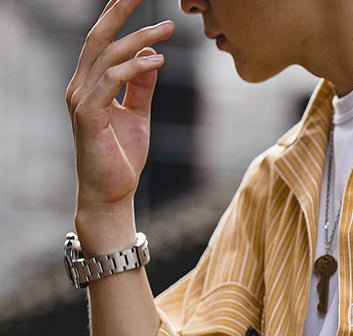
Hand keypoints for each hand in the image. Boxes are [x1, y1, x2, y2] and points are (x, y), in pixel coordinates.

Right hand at [66, 0, 173, 245]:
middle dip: (119, 11)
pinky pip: (111, 81)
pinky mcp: (89, 115)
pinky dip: (134, 68)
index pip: (101, 41)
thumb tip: (154, 57)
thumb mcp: (138, 116)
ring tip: (166, 29)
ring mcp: (82, 100)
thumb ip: (142, 88)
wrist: (111, 194)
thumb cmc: (121, 159)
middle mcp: (80, 86)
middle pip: (98, 37)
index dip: (117, 16)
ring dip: (138, 39)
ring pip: (107, 56)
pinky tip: (157, 61)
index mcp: (89, 83)